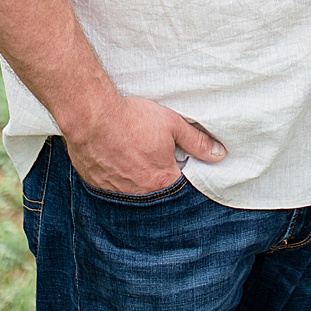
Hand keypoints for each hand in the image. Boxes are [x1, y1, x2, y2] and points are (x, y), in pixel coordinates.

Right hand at [64, 94, 224, 194]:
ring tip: (133, 159)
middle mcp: (140, 194)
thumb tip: (219, 154)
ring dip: (137, 181)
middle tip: (151, 160)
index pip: (180, 189)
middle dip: (158, 180)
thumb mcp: (172, 123)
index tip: (177, 165)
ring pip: (133, 193)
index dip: (181, 176)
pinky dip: (117, 180)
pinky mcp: (98, 186)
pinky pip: (112, 190)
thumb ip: (197, 141)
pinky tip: (116, 163)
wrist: (91, 117)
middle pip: (156, 193)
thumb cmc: (132, 119)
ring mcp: (117, 193)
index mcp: (162, 181)